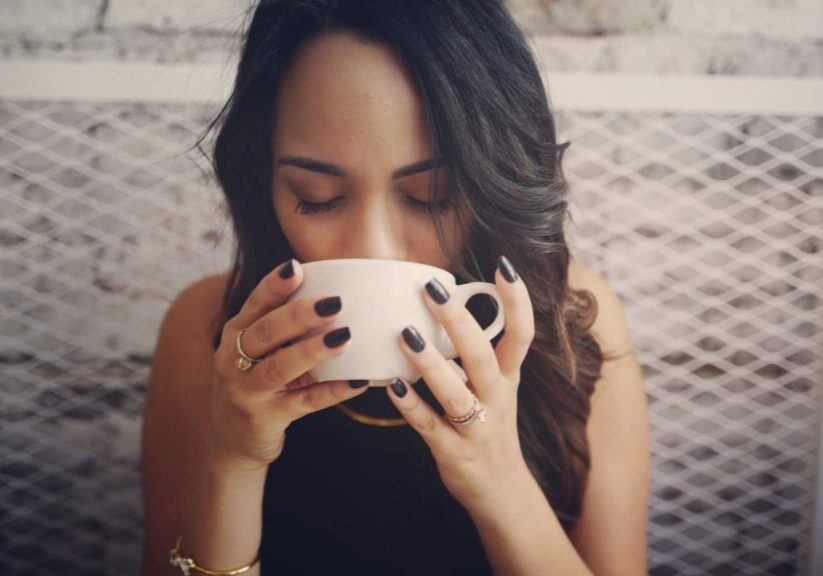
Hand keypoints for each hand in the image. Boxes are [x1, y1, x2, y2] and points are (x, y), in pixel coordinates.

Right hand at [209, 259, 369, 471]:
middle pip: (266, 332)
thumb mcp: (257, 353)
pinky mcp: (266, 419)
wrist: (233, 441)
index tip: (296, 267)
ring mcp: (247, 391)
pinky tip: (358, 381)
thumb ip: (284, 328)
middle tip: (334, 302)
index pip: (254, 304)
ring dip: (314, 350)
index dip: (274, 286)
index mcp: (235, 335)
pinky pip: (305, 403)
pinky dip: (333, 392)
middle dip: (299, 315)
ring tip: (345, 337)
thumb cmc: (256, 383)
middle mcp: (233, 360)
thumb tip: (335, 295)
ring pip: (281, 367)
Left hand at [386, 255, 534, 509]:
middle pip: (484, 357)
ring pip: (456, 393)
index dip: (517, 301)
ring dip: (432, 364)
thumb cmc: (490, 425)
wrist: (501, 490)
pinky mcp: (454, 452)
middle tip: (433, 290)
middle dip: (460, 323)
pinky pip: (429, 426)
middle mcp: (497, 399)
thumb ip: (475, 354)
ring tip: (406, 335)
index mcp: (508, 378)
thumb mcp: (495, 387)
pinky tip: (391, 385)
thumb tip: (446, 308)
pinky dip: (410, 406)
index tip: (503, 266)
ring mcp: (477, 429)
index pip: (522, 335)